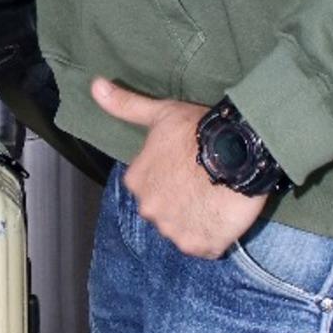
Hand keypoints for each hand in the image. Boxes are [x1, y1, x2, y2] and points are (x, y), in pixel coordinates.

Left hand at [91, 78, 265, 257]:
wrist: (237, 151)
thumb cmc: (197, 130)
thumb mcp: (160, 113)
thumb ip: (125, 105)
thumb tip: (95, 86)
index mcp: (136, 181)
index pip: (150, 185)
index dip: (172, 176)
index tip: (189, 164)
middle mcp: (149, 209)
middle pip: (165, 209)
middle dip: (181, 200)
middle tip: (205, 182)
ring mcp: (173, 230)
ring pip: (183, 228)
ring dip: (197, 219)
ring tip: (217, 197)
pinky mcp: (199, 245)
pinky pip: (204, 246)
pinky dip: (213, 236)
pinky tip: (224, 216)